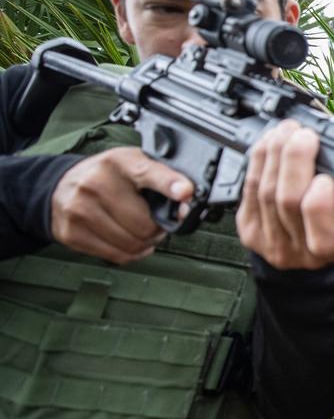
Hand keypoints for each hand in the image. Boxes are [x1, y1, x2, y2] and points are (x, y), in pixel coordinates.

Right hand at [50, 147, 192, 264]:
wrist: (63, 186)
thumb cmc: (108, 177)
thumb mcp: (135, 164)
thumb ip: (162, 178)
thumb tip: (186, 201)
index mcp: (119, 162)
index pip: (148, 172)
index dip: (170, 184)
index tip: (185, 191)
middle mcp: (96, 183)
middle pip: (145, 224)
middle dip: (158, 228)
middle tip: (156, 222)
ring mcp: (80, 209)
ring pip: (132, 243)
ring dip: (145, 243)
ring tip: (141, 230)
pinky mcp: (72, 232)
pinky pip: (117, 255)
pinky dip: (130, 253)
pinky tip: (128, 241)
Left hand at [237, 120, 333, 268]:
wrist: (307, 242)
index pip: (323, 238)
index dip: (320, 207)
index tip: (325, 180)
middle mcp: (301, 252)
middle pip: (288, 203)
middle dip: (294, 161)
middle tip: (305, 136)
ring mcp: (271, 242)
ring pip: (265, 191)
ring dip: (275, 153)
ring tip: (288, 131)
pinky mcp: (249, 229)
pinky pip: (249, 189)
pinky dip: (259, 159)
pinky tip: (270, 143)